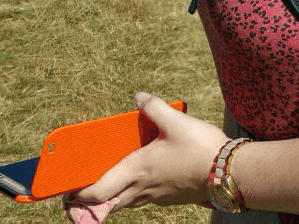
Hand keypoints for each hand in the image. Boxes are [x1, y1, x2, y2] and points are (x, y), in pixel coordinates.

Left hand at [64, 93, 228, 211]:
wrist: (232, 172)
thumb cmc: (201, 148)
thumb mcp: (176, 122)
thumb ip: (154, 108)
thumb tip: (139, 97)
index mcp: (137, 169)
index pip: (97, 190)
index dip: (79, 195)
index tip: (66, 194)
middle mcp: (143, 187)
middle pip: (108, 203)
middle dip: (91, 202)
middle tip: (80, 197)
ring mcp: (158, 196)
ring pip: (127, 203)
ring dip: (114, 198)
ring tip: (110, 189)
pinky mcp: (173, 198)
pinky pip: (147, 200)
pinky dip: (137, 194)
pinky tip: (146, 182)